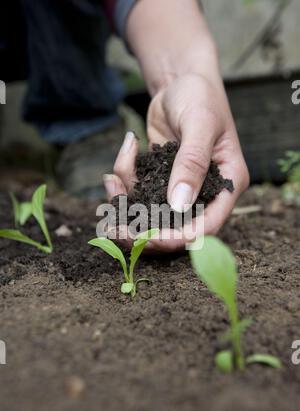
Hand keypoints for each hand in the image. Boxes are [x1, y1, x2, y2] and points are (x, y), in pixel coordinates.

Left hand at [103, 73, 248, 251]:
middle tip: (114, 229)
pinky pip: (137, 193)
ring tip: (111, 178)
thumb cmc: (199, 96)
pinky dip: (123, 180)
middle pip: (176, 229)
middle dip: (142, 231)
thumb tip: (179, 204)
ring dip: (125, 202)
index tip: (151, 238)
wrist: (180, 80)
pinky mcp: (160, 181)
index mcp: (228, 185)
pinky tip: (126, 149)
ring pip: (150, 214)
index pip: (208, 225)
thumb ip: (191, 163)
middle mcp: (205, 193)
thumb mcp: (199, 125)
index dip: (180, 238)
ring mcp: (181, 189)